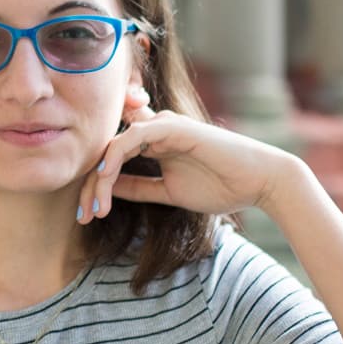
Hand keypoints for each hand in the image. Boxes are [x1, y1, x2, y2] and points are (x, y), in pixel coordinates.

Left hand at [78, 108, 302, 222]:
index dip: (95, 186)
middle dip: (90, 186)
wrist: (259, 181)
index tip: (86, 216)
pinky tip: (107, 181)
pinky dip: (115, 158)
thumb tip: (109, 190)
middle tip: (83, 217)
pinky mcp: (172, 126)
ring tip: (97, 209)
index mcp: (155, 144)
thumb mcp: (168, 192)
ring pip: (114, 145)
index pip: (112, 158)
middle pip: (106, 152)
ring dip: (99, 179)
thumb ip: (139, 187)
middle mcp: (155, 131)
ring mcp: (164, 126)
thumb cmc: (221, 186)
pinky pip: (132, 136)